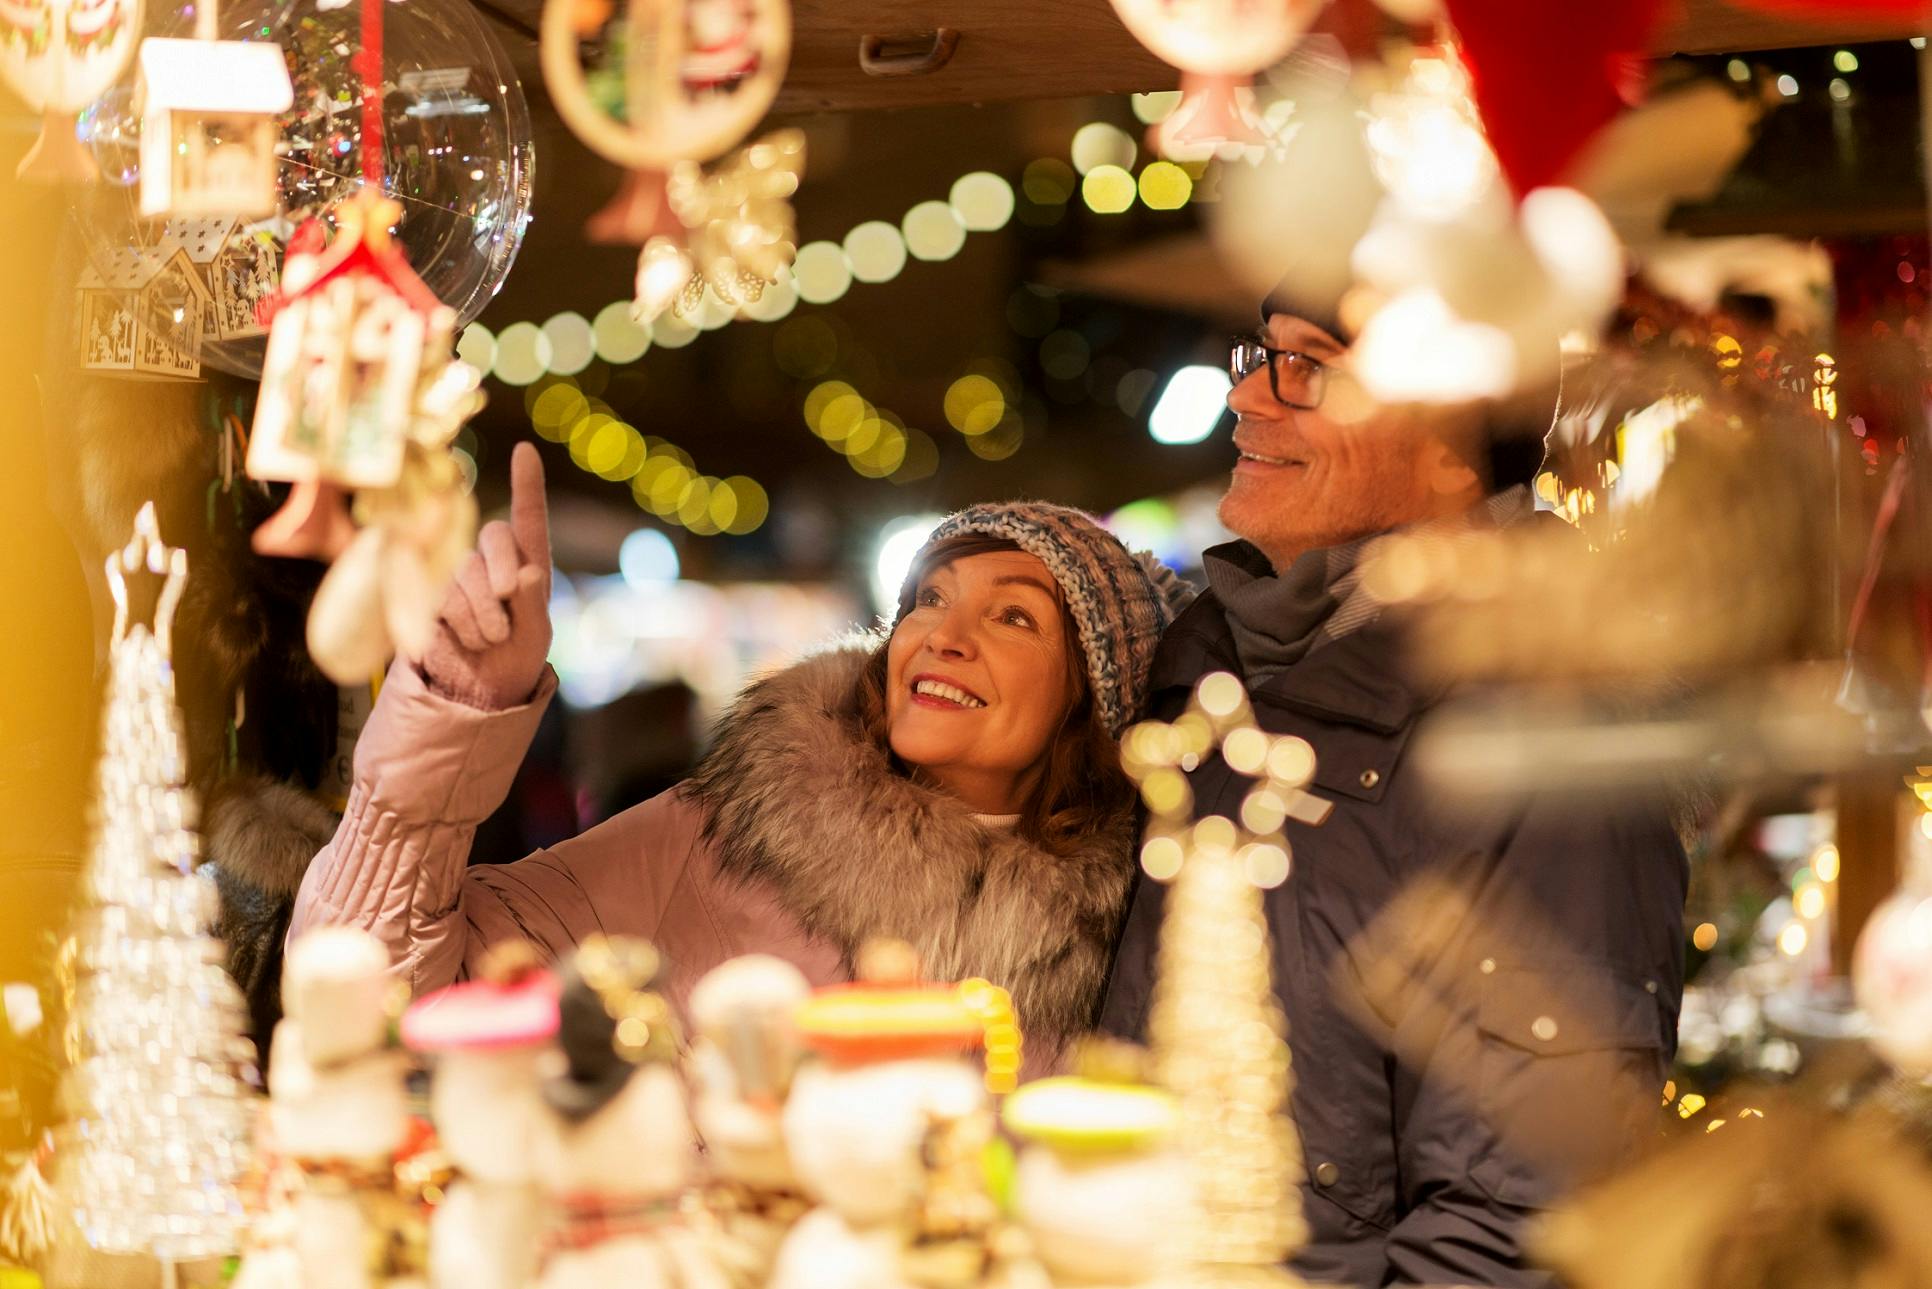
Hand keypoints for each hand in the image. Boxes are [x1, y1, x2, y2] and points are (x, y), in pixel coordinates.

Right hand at [418, 442, 553, 709]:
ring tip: (490, 639)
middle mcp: (491, 561)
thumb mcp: (536, 636)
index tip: (525, 450)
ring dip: (482, 611)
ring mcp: (457, 575)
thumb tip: (527, 573)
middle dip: (502, 572)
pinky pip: (441, 595)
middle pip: (493, 537)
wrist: (478, 691)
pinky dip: (460, 622)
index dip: (527, 484)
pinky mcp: (428, 595)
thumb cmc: (516, 659)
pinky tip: (465, 641)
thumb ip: (533, 604)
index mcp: (528, 564)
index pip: (528, 518)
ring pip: (465, 571)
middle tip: (508, 607)